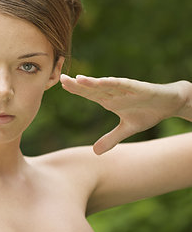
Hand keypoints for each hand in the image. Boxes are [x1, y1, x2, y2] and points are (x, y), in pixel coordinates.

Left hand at [60, 74, 187, 154]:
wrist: (169, 104)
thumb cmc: (147, 112)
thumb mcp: (127, 129)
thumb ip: (111, 138)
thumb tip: (95, 152)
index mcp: (109, 100)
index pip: (89, 94)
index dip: (76, 90)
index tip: (61, 85)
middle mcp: (114, 92)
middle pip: (93, 87)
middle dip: (78, 84)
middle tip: (61, 78)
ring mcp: (126, 89)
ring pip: (106, 84)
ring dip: (93, 82)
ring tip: (79, 79)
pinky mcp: (139, 88)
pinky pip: (125, 84)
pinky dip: (115, 82)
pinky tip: (104, 80)